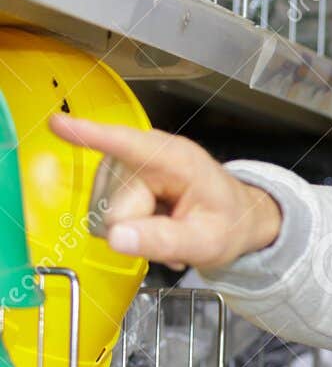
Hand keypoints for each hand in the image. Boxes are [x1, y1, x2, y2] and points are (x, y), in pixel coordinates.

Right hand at [48, 112, 282, 270]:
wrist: (237, 217)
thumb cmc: (228, 222)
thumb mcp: (208, 241)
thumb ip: (165, 241)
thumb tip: (116, 239)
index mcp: (174, 159)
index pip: (126, 145)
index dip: (90, 135)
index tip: (57, 124)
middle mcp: (144, 154)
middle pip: (115, 210)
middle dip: (142, 230)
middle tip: (177, 230)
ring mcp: (126, 166)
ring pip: (109, 218)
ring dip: (139, 231)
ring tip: (170, 225)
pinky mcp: (115, 179)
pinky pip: (110, 218)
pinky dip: (134, 228)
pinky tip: (158, 224)